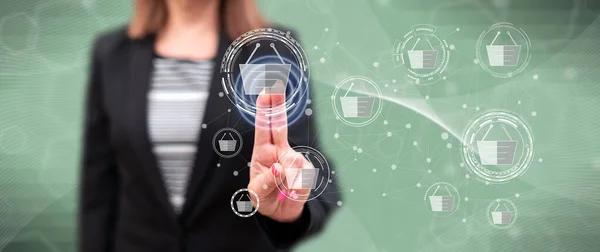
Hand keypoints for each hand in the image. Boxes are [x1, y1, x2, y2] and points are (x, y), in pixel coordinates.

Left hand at [247, 89, 310, 222]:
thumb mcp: (258, 193)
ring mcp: (293, 159)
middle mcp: (279, 151)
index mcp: (263, 153)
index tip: (265, 94)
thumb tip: (280, 167)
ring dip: (284, 179)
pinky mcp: (306, 169)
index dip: (264, 111)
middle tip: (277, 85)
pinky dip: (294, 186)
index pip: (263, 128)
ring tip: (281, 191)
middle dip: (277, 105)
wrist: (282, 213)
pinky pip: (301, 175)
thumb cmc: (266, 197)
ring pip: (291, 160)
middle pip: (279, 125)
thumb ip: (266, 180)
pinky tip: (290, 191)